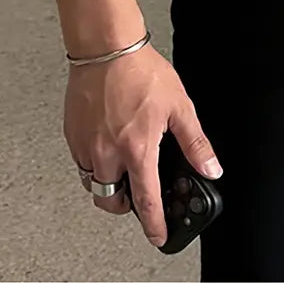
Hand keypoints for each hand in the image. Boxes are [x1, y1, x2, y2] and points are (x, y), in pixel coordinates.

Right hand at [64, 44, 221, 246]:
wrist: (107, 49)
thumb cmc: (141, 71)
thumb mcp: (179, 106)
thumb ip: (195, 143)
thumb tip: (210, 167)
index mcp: (137, 150)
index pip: (146, 202)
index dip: (154, 224)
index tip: (159, 235)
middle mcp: (108, 154)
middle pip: (111, 201)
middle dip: (126, 205)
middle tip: (138, 195)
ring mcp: (87, 146)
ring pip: (93, 184)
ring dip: (108, 184)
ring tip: (124, 168)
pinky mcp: (73, 135)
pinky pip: (82, 163)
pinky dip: (95, 164)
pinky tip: (109, 146)